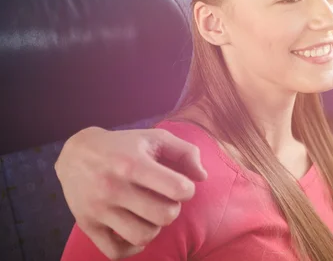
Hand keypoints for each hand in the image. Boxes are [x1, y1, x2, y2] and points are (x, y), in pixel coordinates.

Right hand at [55, 126, 206, 259]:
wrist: (75, 153)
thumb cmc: (124, 145)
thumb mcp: (155, 138)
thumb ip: (185, 152)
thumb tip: (202, 177)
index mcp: (133, 163)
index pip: (177, 188)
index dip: (187, 190)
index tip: (180, 185)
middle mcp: (113, 187)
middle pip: (164, 216)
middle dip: (173, 209)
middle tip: (165, 200)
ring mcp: (99, 209)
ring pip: (143, 236)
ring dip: (155, 228)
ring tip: (150, 214)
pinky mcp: (87, 226)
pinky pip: (116, 252)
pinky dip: (133, 247)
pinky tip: (136, 229)